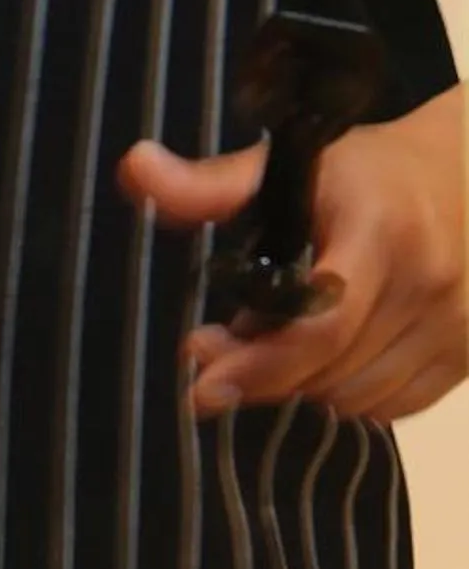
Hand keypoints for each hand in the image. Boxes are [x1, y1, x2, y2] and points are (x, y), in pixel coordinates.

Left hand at [119, 86, 467, 422]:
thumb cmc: (372, 170)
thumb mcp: (296, 162)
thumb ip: (213, 182)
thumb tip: (132, 168)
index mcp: (384, 232)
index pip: (321, 325)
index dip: (257, 363)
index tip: (198, 374)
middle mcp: (429, 286)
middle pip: (332, 371)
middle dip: (265, 370)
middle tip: (223, 342)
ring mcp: (458, 327)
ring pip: (360, 398)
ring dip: (306, 384)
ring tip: (277, 340)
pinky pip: (396, 406)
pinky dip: (349, 393)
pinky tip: (326, 356)